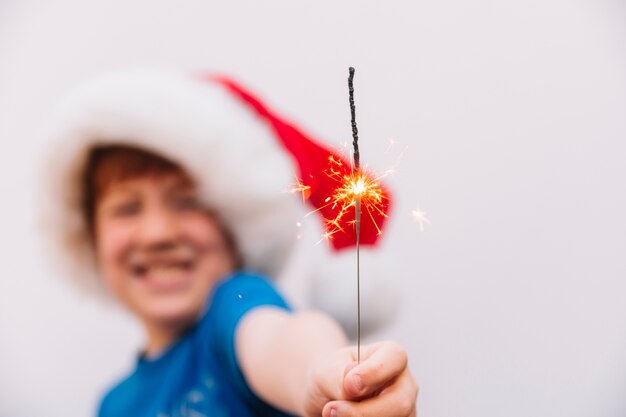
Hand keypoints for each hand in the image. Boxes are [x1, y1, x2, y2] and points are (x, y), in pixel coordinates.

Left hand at [303, 341, 417, 416]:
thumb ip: (340, 377)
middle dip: (363, 412)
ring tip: (332, 414)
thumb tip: (354, 385)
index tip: (349, 384)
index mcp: (391, 356)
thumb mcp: (329, 371)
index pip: (395, 358)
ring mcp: (407, 409)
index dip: (373, 372)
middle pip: (400, 402)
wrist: (327, 397)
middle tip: (331, 410)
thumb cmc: (332, 377)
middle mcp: (405, 383)